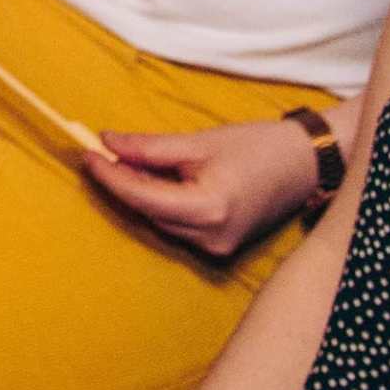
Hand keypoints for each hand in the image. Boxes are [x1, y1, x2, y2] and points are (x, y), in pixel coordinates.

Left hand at [83, 117, 324, 259]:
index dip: (111, 177)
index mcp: (208, 209)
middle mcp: (211, 237)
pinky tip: (156, 181)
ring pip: (159, 221)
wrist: (302, 164)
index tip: (87, 154)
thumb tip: (107, 142)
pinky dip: (162, 204)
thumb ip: (149, 147)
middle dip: (122, 183)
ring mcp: (216, 248)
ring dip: (140, 194)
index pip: (143, 197)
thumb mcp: (199, 142)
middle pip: (148, 212)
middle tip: (100, 153)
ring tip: (127, 162)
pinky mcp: (220, 248)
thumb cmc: (257, 147)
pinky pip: (177, 226)